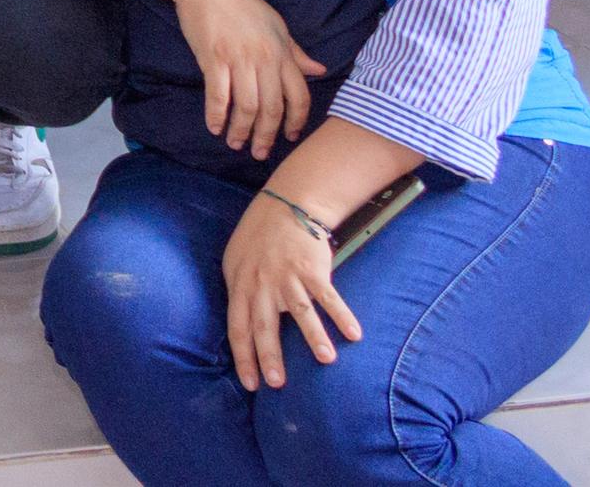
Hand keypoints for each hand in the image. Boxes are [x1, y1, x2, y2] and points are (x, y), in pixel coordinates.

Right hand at [174, 0, 329, 160]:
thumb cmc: (242, 4)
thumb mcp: (277, 26)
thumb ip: (296, 53)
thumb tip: (319, 71)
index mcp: (282, 53)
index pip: (298, 96)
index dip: (295, 121)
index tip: (289, 137)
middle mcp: (264, 60)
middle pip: (271, 108)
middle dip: (266, 135)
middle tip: (259, 153)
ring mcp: (238, 60)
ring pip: (246, 106)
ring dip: (241, 130)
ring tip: (236, 143)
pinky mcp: (213, 59)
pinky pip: (218, 95)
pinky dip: (217, 115)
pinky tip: (215, 127)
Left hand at [223, 190, 365, 390]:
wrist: (285, 207)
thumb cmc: (258, 238)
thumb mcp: (236, 262)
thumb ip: (239, 292)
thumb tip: (241, 326)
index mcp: (240, 285)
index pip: (237, 328)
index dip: (244, 357)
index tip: (251, 384)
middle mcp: (261, 284)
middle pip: (264, 325)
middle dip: (270, 356)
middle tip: (278, 383)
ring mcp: (287, 276)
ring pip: (299, 310)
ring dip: (313, 336)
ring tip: (325, 360)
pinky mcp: (311, 268)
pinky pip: (327, 295)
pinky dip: (341, 314)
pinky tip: (353, 334)